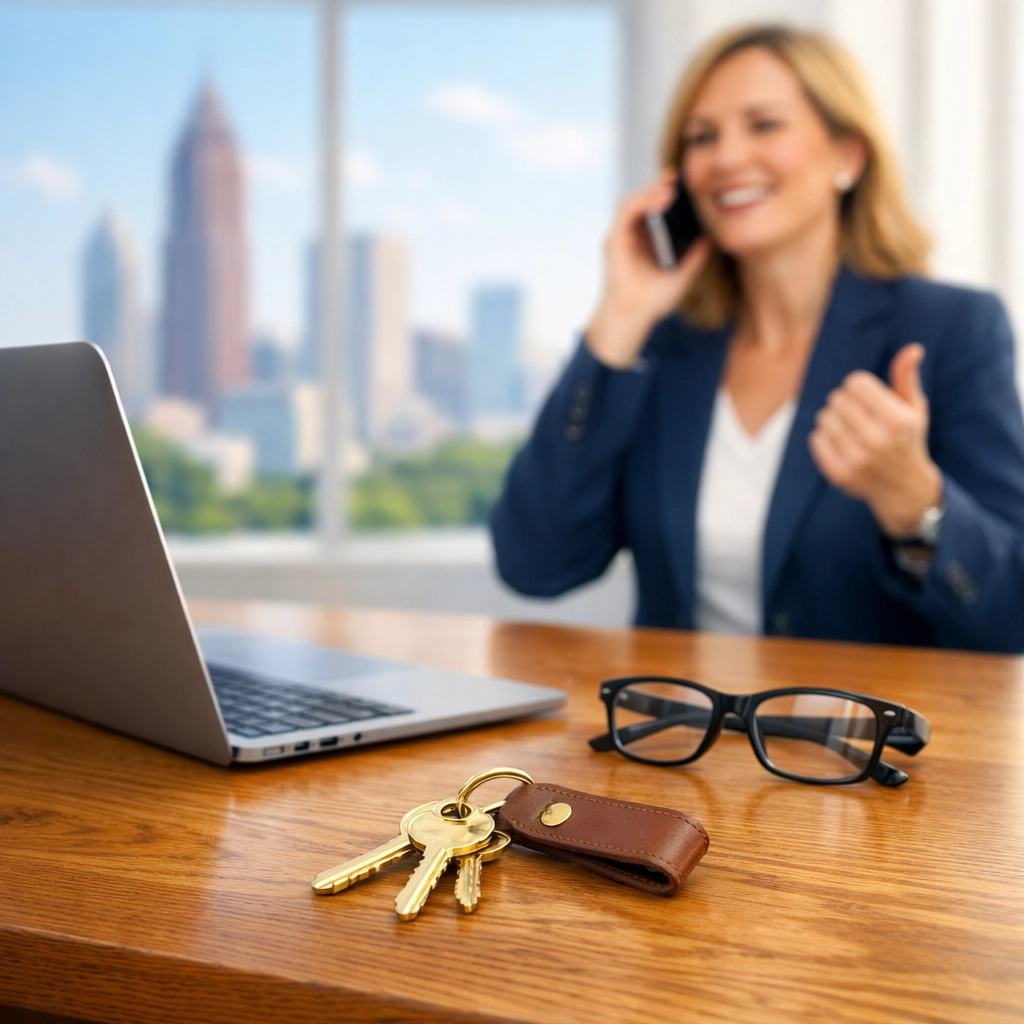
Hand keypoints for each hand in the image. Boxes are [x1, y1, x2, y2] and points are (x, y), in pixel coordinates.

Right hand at [585, 170, 711, 368]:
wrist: (634, 317)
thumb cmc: (652, 302)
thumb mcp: (682, 275)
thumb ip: (695, 257)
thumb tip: (711, 239)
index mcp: (644, 241)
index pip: (652, 208)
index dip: (664, 192)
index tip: (682, 183)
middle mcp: (630, 236)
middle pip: (641, 200)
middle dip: (658, 185)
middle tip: (677, 176)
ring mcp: (620, 237)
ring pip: (631, 201)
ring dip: (650, 191)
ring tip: (670, 189)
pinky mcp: (614, 240)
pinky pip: (626, 211)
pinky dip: (642, 202)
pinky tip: (659, 199)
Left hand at [808, 343, 942, 537]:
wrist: (903, 487)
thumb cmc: (907, 439)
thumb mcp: (914, 409)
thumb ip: (907, 378)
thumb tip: (912, 349)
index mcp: (898, 420)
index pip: (855, 383)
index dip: (858, 386)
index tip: (868, 397)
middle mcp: (877, 440)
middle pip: (838, 398)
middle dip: (846, 402)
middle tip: (860, 415)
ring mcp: (857, 459)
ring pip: (824, 417)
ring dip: (833, 418)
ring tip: (851, 429)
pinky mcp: (839, 474)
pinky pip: (816, 438)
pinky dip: (823, 437)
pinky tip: (841, 443)